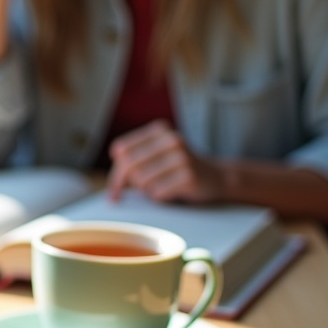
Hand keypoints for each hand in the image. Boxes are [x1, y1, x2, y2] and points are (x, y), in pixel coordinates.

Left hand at [107, 120, 225, 203]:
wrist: (216, 177)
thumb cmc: (178, 169)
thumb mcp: (156, 156)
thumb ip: (133, 161)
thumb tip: (112, 184)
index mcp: (159, 130)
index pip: (122, 150)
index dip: (115, 172)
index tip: (113, 190)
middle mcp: (171, 139)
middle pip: (129, 165)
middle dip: (122, 184)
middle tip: (120, 197)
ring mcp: (182, 157)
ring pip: (142, 181)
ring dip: (145, 191)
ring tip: (159, 187)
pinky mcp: (189, 176)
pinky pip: (157, 193)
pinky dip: (159, 198)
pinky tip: (171, 192)